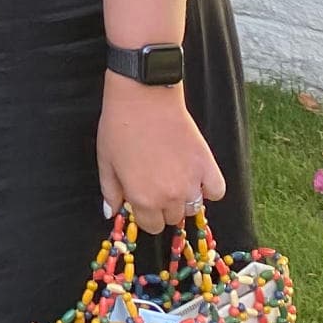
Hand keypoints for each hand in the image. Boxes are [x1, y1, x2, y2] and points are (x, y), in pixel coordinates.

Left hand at [96, 79, 226, 231]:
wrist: (143, 96)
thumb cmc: (119, 126)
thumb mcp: (106, 161)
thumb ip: (110, 192)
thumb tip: (112, 213)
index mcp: (142, 199)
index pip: (150, 226)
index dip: (145, 214)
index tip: (143, 200)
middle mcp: (169, 196)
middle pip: (172, 218)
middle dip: (163, 206)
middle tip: (157, 184)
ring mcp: (191, 182)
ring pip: (193, 208)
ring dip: (184, 199)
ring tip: (175, 178)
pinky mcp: (207, 164)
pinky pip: (216, 191)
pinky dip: (209, 189)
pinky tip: (197, 178)